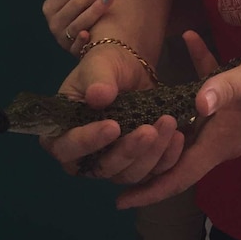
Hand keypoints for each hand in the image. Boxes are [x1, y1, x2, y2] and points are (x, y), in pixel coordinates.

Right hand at [40, 44, 185, 182]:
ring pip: (129, 174)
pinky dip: (166, 158)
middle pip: (102, 168)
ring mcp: (112, 163)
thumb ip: (97, 80)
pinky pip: (152, 172)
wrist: (129, 66)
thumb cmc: (105, 65)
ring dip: (151, 154)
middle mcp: (85, 156)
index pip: (68, 147)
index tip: (113, 126)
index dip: (89, 141)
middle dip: (128, 151)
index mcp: (62, 133)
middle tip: (149, 130)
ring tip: (168, 124)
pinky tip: (178, 136)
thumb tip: (99, 96)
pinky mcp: (137, 163)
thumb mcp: (99, 65)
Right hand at [42, 0, 116, 54]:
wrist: (77, 39)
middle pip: (75, 4)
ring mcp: (62, 38)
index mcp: (49, 7)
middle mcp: (53, 23)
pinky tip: (90, 33)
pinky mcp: (72, 51)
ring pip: (78, 23)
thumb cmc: (75, 10)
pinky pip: (76, 46)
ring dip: (94, 10)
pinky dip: (81, 40)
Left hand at [114, 32, 240, 209]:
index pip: (180, 176)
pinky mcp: (233, 96)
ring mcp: (227, 118)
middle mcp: (222, 136)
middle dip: (147, 158)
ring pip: (187, 126)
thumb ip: (224, 87)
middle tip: (112, 152)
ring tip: (133, 111)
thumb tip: (197, 102)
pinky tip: (189, 39)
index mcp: (223, 140)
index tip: (118, 200)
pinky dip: (195, 70)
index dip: (150, 190)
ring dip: (164, 119)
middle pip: (177, 158)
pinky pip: (206, 89)